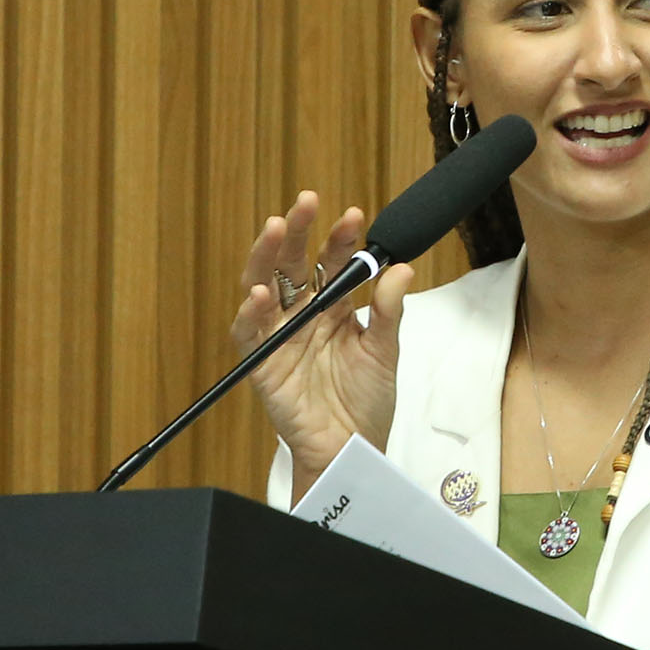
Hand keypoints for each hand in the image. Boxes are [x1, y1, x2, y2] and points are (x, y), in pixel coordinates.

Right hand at [230, 190, 413, 501]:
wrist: (352, 448)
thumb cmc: (366, 402)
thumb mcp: (384, 351)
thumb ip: (388, 311)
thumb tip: (400, 267)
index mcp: (333, 308)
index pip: (332, 262)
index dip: (340, 239)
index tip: (354, 216)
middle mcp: (303, 315)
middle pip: (292, 264)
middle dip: (297, 231)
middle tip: (305, 201)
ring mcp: (279, 336)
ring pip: (264, 286)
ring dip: (266, 256)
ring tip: (274, 227)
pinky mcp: (262, 363)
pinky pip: (249, 333)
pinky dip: (250, 312)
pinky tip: (260, 293)